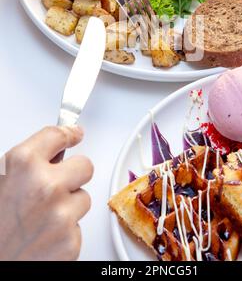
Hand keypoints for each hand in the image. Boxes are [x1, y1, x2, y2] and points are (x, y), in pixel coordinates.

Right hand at [0, 125, 93, 260]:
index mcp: (23, 164)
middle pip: (85, 166)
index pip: (57, 135)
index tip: (74, 134)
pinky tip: (43, 237)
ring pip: (83, 198)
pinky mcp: (71, 242)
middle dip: (74, 173)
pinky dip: (65, 232)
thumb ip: (24, 163)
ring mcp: (61, 214)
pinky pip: (78, 227)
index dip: (68, 134)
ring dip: (68, 206)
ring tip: (41, 219)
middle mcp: (46, 185)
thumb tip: (50, 152)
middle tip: (59, 184)